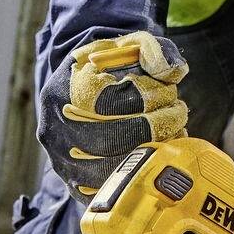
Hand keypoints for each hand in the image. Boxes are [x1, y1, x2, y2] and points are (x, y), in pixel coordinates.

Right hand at [37, 31, 188, 196]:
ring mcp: (61, 159)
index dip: (149, 99)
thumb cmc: (115, 66)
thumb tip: (172, 71)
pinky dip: (137, 175)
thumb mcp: (132, 44)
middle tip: (177, 115)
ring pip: (110, 169)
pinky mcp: (73, 182)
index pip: (109, 102)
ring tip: (171, 134)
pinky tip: (157, 156)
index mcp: (63, 90)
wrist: (89, 85)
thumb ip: (155, 50)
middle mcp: (55, 127)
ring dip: (150, 153)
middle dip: (155, 127)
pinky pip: (108, 189)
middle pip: (111, 139)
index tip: (171, 94)